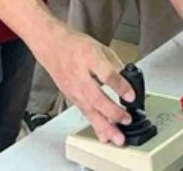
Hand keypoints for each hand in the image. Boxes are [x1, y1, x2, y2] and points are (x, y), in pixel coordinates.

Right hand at [34, 24, 134, 145]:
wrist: (52, 47)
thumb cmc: (76, 45)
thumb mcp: (100, 47)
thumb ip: (115, 64)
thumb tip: (129, 80)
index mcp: (89, 57)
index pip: (106, 74)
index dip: (120, 86)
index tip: (131, 96)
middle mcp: (80, 75)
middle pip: (97, 97)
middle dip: (113, 112)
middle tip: (127, 119)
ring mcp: (74, 88)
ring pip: (90, 110)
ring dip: (105, 126)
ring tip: (118, 137)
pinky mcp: (71, 97)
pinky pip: (85, 113)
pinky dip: (96, 126)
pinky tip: (105, 135)